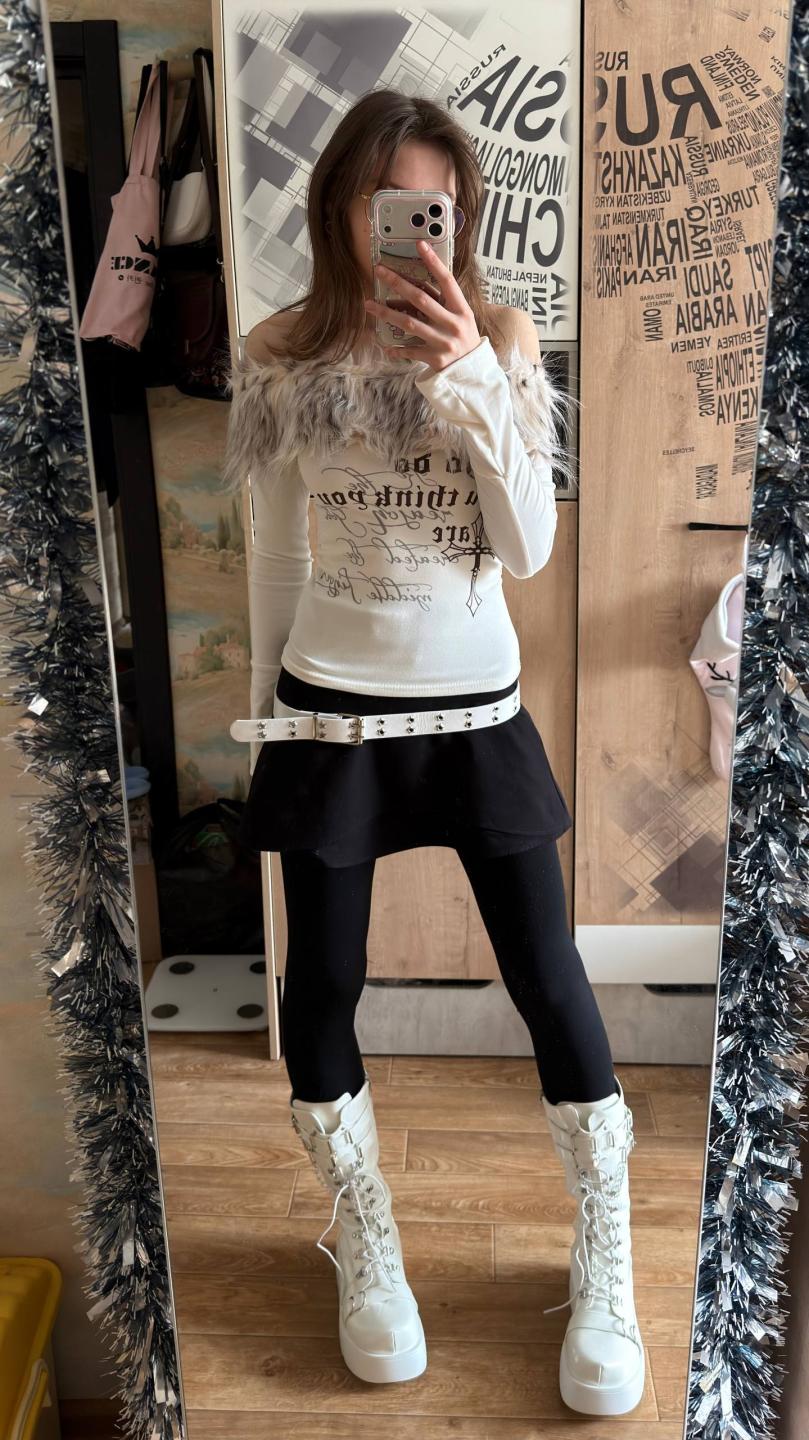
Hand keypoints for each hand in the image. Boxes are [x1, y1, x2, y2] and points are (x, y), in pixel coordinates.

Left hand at [364, 238, 481, 372]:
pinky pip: (410, 351)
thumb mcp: (461, 317)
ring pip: (409, 323)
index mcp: (461, 309)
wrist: (473, 371)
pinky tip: (385, 346)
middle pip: (420, 299)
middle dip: (398, 283)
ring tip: (368, 304)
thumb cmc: (463, 338)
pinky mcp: (435, 358)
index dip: (433, 262)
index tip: (420, 244)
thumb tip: (413, 284)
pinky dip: (397, 349)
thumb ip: (442, 302)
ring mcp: (443, 342)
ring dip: (386, 313)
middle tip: (380, 271)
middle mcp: (453, 323)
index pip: (447, 281)